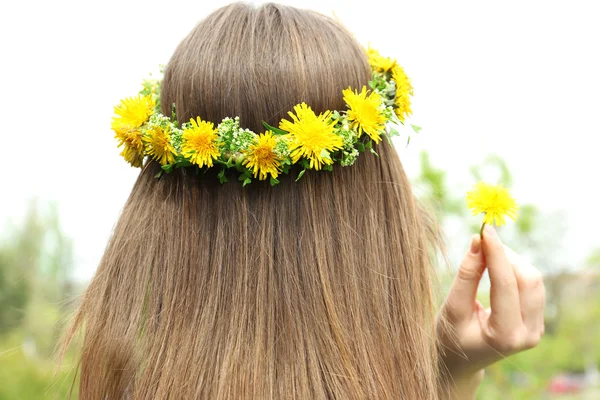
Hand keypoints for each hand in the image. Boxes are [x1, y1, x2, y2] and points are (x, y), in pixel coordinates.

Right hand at [437, 225, 545, 395]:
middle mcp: (528, 334)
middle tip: (481, 242)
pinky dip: (515, 269)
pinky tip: (496, 267)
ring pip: (534, 279)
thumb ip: (465, 276)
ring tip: (486, 256)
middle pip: (527, 279)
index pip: (506, 284)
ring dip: (511, 260)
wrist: (460, 361)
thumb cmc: (449, 336)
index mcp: (505, 336)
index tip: (485, 229)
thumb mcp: (452, 308)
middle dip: (505, 255)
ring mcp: (536, 329)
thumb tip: (478, 241)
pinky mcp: (536, 320)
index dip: (496, 253)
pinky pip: (533, 285)